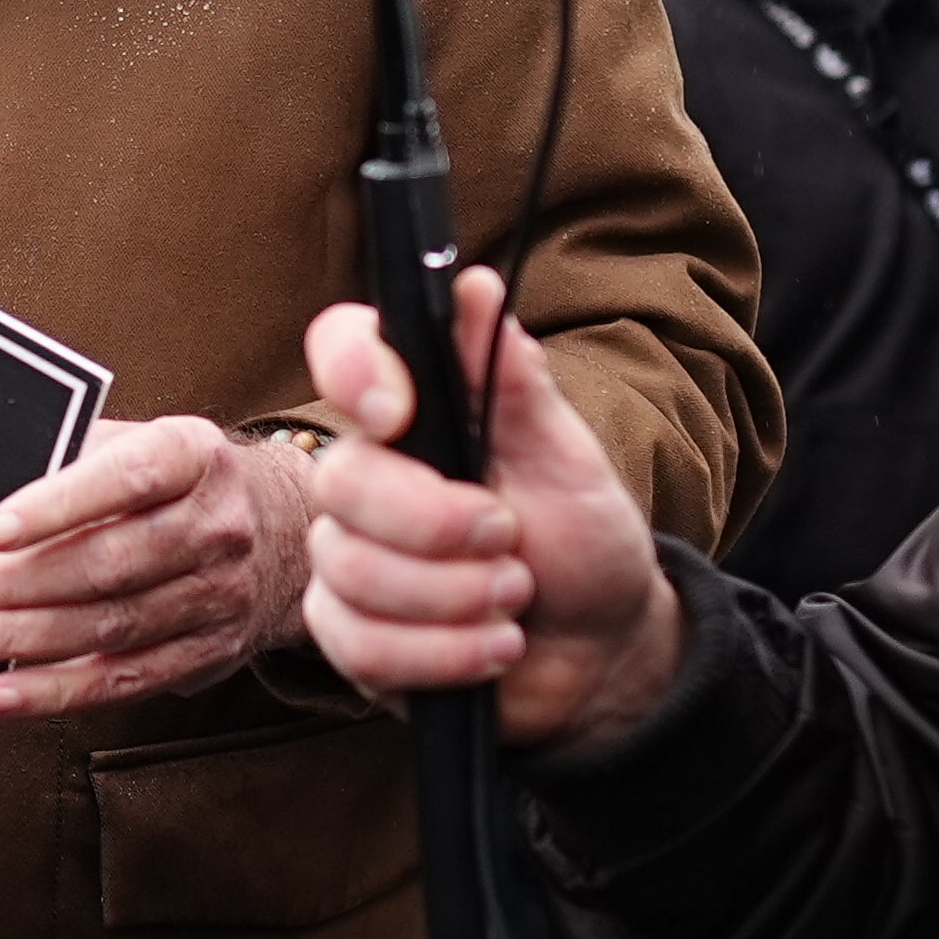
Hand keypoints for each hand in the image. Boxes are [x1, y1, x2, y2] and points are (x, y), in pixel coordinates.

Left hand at [0, 412, 314, 716]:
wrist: (281, 533)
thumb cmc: (176, 482)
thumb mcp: (142, 443)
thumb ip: (77, 459)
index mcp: (195, 455)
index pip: (127, 478)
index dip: (59, 505)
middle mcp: (217, 526)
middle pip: (111, 564)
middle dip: (17, 584)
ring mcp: (220, 595)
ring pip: (112, 627)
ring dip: (21, 641)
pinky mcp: (209, 653)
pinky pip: (125, 680)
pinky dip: (57, 692)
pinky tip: (1, 694)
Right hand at [300, 267, 685, 760]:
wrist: (599, 648)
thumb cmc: (581, 539)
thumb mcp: (565, 457)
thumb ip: (513, 380)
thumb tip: (473, 284)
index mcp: (414, 415)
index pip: (341, 352)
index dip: (351, 370)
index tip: (397, 410)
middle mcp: (366, 478)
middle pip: (340, 483)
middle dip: (437, 526)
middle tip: (510, 539)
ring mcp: (349, 558)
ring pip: (352, 573)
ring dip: (455, 600)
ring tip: (515, 600)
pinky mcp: (352, 636)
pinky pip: (361, 646)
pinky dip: (443, 654)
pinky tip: (491, 649)